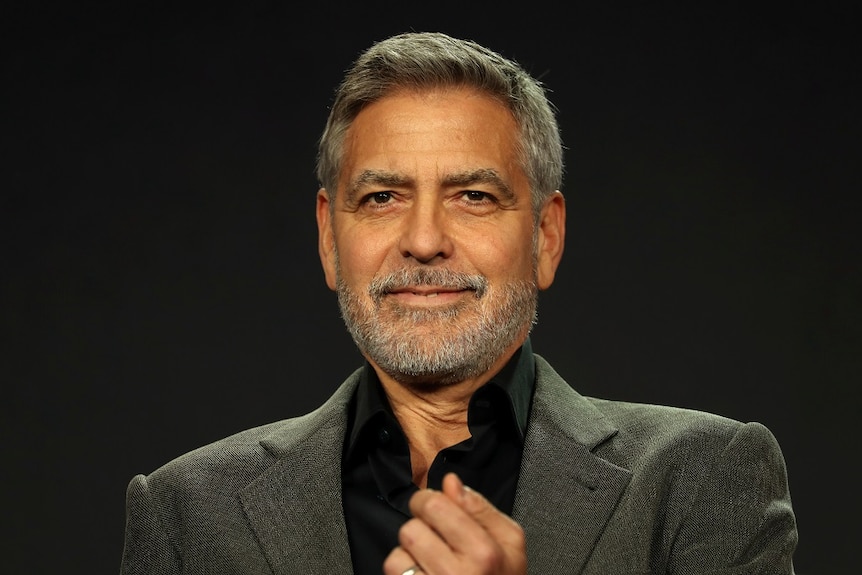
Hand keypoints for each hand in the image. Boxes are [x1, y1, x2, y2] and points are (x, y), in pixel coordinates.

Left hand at [383, 472, 526, 574]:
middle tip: (433, 536)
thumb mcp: (510, 541)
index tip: (432, 508)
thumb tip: (450, 482)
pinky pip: (394, 574)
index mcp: (483, 552)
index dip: (427, 501)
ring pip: (397, 555)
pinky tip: (423, 573)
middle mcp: (457, 574)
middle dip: (419, 528)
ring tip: (429, 560)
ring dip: (410, 554)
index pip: (435, 505)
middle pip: (412, 529)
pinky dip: (403, 571)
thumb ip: (480, 508)